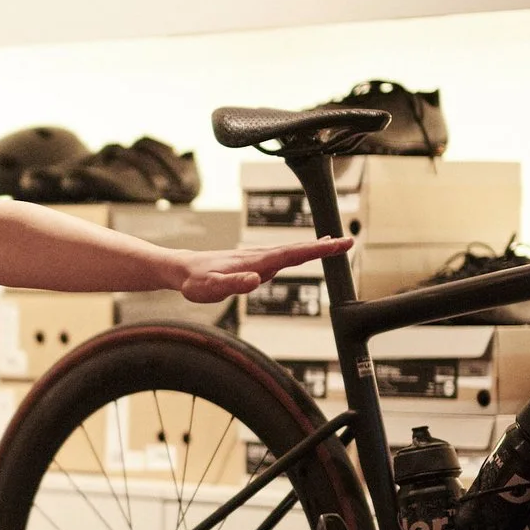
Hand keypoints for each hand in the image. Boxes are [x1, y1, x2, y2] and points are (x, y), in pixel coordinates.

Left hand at [177, 237, 353, 301]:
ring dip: (313, 248)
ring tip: (335, 244)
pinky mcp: (254, 263)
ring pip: (291, 252)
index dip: (316, 251)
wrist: (181, 269)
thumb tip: (256, 280)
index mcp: (254, 262)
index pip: (291, 255)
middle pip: (296, 250)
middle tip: (348, 242)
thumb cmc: (194, 281)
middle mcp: (259, 258)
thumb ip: (232, 284)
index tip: (338, 245)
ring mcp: (257, 259)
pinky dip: (299, 252)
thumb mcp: (210, 287)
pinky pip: (282, 256)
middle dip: (322, 247)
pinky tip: (305, 252)